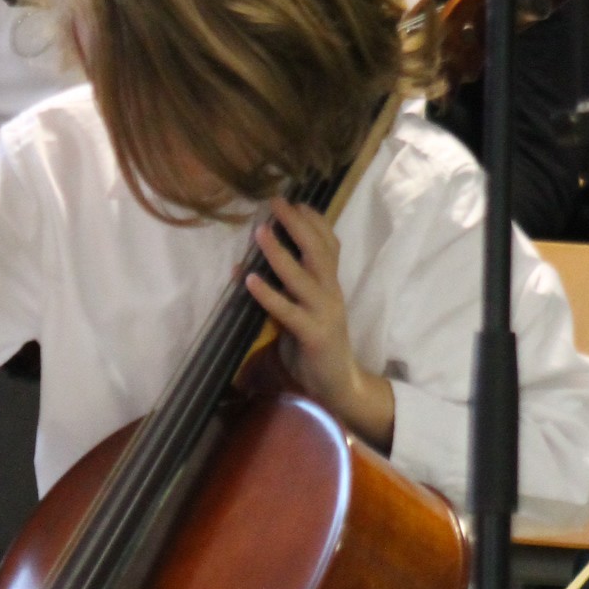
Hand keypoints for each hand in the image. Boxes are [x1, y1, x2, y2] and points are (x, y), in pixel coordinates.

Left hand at [246, 200, 394, 451]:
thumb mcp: (302, 313)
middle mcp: (331, 294)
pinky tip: (248, 279)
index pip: (329, 245)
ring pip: (304, 276)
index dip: (315, 221)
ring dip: (280, 252)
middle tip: (275, 201)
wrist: (339, 387)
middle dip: (298, 224)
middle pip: (319, 251)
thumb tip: (248, 269)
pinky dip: (268, 294)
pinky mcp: (314, 335)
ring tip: (259, 231)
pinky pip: (289, 311)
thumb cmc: (314, 349)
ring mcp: (325, 314)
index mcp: (331, 287)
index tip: (296, 201)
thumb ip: (285, 291)